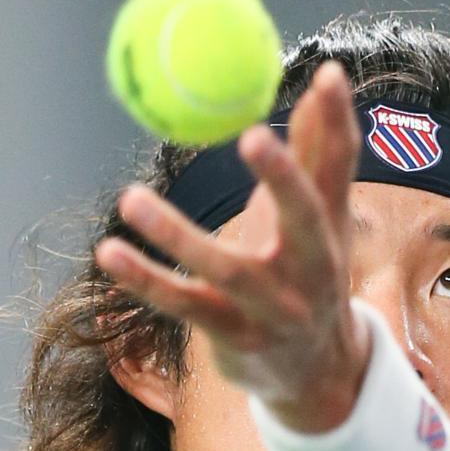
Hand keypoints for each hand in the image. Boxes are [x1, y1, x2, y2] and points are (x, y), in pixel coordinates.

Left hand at [94, 60, 369, 431]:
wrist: (316, 374)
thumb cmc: (310, 280)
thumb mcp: (322, 225)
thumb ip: (317, 158)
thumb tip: (322, 81)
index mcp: (332, 233)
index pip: (340, 172)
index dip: (337, 124)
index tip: (327, 76)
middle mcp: (313, 272)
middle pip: (305, 222)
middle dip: (285, 181)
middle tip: (253, 136)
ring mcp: (275, 310)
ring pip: (227, 270)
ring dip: (177, 236)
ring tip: (130, 200)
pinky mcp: (236, 336)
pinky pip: (185, 306)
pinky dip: (146, 281)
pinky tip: (109, 254)